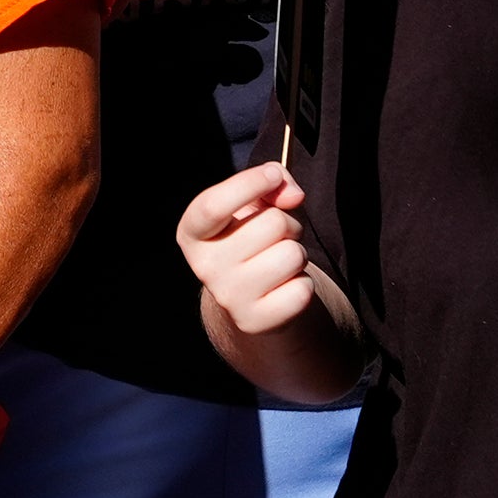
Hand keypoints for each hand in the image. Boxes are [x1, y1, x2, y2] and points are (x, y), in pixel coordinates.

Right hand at [178, 162, 319, 338]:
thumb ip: (273, 183)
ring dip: (298, 254)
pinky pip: (302, 289)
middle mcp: (203, 266)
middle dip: (288, 224)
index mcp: (193, 232)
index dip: (248, 183)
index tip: (272, 175)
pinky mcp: (255, 322)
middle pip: (272, 224)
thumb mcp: (255, 203)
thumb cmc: (254, 238)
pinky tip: (285, 286)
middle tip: (278, 237)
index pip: (213, 205)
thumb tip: (293, 195)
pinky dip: (303, 284)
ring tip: (281, 261)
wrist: (251, 298)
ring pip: (292, 255)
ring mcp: (228, 297)